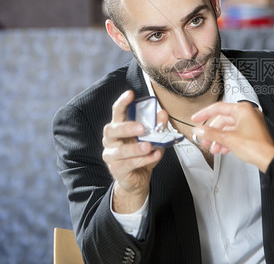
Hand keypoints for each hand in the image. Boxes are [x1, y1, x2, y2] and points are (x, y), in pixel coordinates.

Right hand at [102, 90, 167, 212]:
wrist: (138, 179)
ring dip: (136, 148)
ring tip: (149, 146)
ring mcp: (111, 155)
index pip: (117, 112)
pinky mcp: (116, 169)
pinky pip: (128, 164)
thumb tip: (162, 113)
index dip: (122, 102)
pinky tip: (154, 155)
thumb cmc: (143, 155)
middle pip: (111, 130)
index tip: (130, 94)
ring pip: (119, 150)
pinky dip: (143, 160)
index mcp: (119, 128)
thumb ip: (158, 127)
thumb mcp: (154, 139)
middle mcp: (111, 140)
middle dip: (126, 127)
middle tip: (142, 127)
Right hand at [191, 102, 273, 172]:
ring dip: (219, 138)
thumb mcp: (227, 139)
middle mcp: (248, 113)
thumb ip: (211, 133)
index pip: (218, 108)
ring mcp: (252, 122)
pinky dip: (228, 140)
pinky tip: (223, 148)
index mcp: (243, 109)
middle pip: (223, 120)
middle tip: (204, 139)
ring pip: (229, 128)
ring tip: (213, 148)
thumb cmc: (255, 147)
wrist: (269, 159)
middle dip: (212, 132)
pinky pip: (236, 133)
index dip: (204, 114)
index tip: (196, 118)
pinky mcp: (253, 131)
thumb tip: (200, 130)